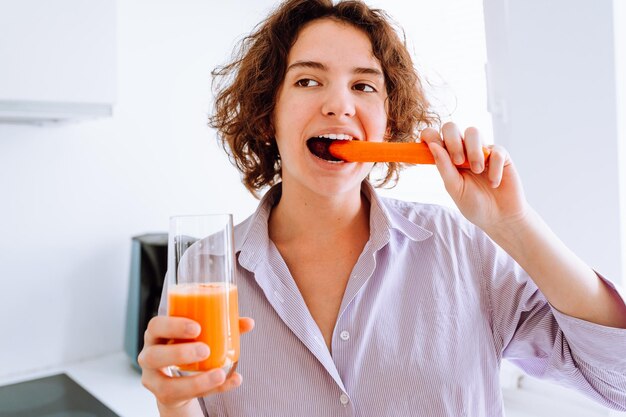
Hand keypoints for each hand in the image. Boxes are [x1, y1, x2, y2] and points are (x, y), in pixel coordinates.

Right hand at [138, 315, 254, 412]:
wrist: (176, 375)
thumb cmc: (187, 345)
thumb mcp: (199, 333)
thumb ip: (222, 326)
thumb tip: (249, 323)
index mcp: (156, 334)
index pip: (156, 326)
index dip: (173, 326)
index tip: (197, 327)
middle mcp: (149, 356)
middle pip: (153, 356)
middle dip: (179, 353)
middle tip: (205, 350)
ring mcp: (154, 380)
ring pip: (167, 385)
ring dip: (195, 381)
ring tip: (219, 374)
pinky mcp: (165, 396)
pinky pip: (186, 397)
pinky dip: (211, 390)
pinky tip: (231, 382)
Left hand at [421, 122, 528, 232]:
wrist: (499, 218)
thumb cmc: (473, 204)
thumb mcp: (455, 188)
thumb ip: (444, 167)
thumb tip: (432, 146)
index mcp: (447, 158)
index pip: (434, 137)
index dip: (429, 136)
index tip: (430, 146)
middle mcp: (463, 151)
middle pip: (451, 127)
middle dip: (453, 141)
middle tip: (458, 162)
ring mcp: (482, 151)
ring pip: (473, 132)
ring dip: (473, 151)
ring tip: (477, 171)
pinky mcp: (501, 156)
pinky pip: (495, 150)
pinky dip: (494, 167)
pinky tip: (494, 183)